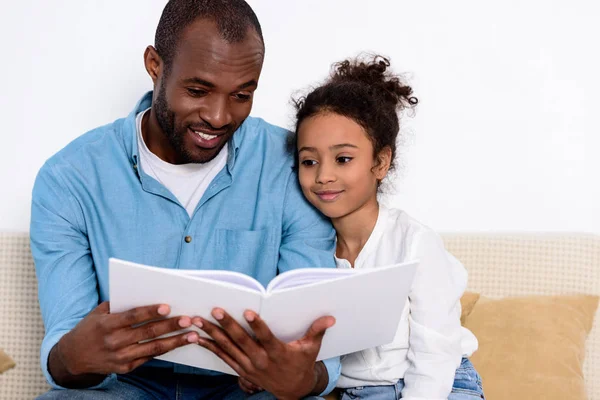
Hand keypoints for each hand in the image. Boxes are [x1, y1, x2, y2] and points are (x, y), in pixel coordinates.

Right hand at [49, 302, 197, 386]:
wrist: (73, 357)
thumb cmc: (90, 328)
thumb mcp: (98, 313)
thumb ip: (119, 305)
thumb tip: (145, 294)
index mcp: (107, 325)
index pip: (132, 317)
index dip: (150, 312)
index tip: (168, 307)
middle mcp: (114, 342)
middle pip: (147, 333)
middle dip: (171, 326)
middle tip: (189, 320)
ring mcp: (120, 357)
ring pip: (153, 348)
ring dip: (175, 342)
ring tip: (193, 336)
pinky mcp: (125, 368)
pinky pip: (148, 357)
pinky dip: (165, 350)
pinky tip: (179, 344)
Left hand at [193, 308, 334, 399]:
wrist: (292, 389)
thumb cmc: (301, 364)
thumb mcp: (311, 348)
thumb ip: (317, 331)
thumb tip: (330, 317)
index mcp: (277, 353)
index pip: (265, 337)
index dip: (256, 325)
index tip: (247, 312)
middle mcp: (260, 360)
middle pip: (241, 341)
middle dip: (227, 325)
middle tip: (216, 310)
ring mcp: (248, 366)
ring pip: (227, 348)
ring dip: (212, 334)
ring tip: (198, 321)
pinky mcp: (241, 369)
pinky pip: (222, 357)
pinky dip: (210, 347)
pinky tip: (198, 337)